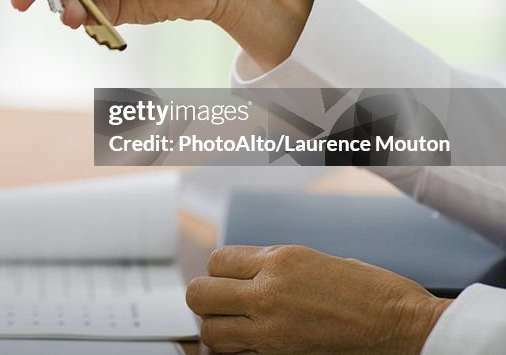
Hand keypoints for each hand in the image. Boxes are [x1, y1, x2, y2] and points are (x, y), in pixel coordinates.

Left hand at [185, 245, 451, 353]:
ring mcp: (273, 331)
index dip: (219, 272)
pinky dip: (239, 353)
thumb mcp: (317, 261)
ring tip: (235, 330)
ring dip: (217, 331)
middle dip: (206, 300)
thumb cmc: (373, 293)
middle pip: (200, 295)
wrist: (406, 328)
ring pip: (210, 332)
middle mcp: (269, 293)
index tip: (229, 281)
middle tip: (223, 306)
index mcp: (280, 260)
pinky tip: (253, 348)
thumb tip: (247, 273)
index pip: (216, 262)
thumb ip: (276, 266)